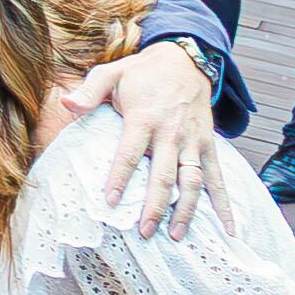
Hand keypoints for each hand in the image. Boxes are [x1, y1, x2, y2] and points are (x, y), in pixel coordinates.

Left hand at [63, 40, 218, 236]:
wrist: (186, 59)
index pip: (130, 153)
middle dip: (155, 205)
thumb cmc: (142, 72)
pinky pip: (218, 177)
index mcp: (144, 119)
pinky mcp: (208, 145)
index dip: (120, 177)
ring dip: (186, 210)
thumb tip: (66, 103)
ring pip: (192, 181)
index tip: (111, 202)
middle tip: (145, 232)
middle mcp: (171, 134)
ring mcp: (193, 141)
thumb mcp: (111, 73)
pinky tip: (228, 229)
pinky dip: (224, 204)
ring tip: (175, 235)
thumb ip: (89, 91)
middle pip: (164, 174)